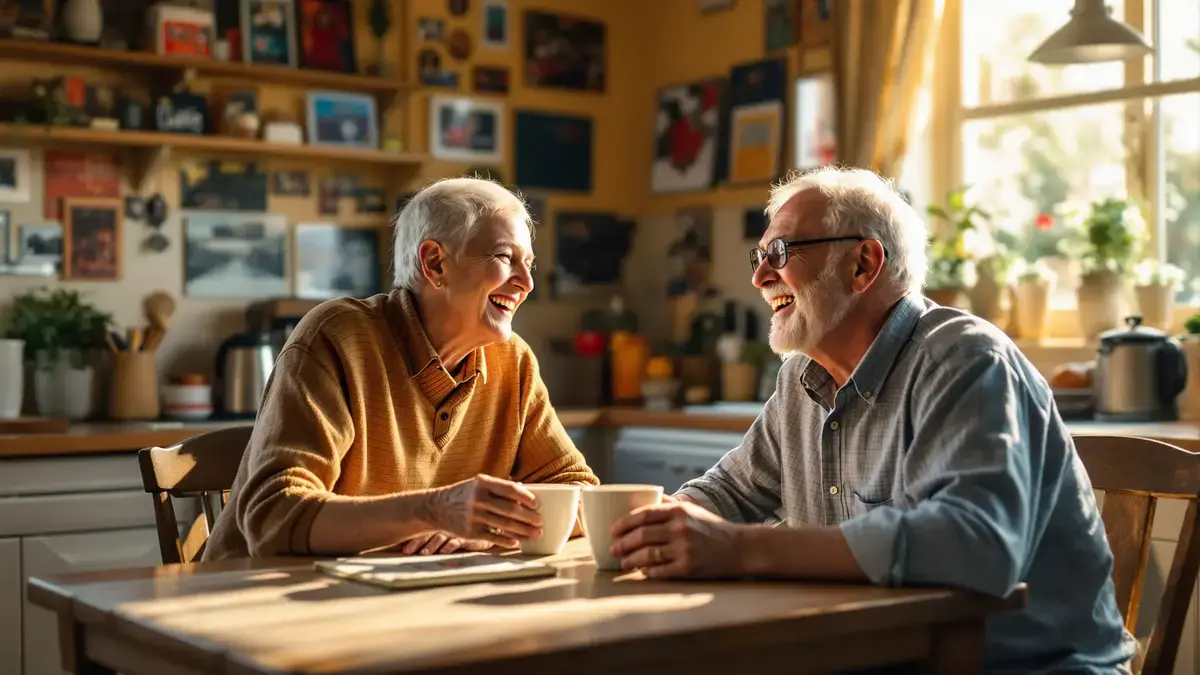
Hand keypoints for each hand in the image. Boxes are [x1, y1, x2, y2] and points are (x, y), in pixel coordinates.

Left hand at [397, 531, 494, 554]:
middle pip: (429, 534)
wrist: (490, 525)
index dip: (413, 539)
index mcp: (440, 523)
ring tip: (422, 555)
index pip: (423, 530)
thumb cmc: (468, 528)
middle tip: (406, 552)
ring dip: (431, 546)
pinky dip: (449, 546)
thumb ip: (438, 535)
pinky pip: (457, 541)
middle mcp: (447, 525)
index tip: (402, 549)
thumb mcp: (452, 530)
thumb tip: (418, 548)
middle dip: (417, 543)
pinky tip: (442, 552)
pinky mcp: (469, 535)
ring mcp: (457, 530)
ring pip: (441, 537)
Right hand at [427, 474, 542, 547]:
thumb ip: (499, 489)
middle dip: (529, 518)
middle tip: (540, 522)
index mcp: (483, 483)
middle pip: (510, 510)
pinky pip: (493, 537)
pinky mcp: (470, 532)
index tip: (537, 505)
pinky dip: (507, 541)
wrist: (436, 507)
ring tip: (535, 534)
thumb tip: (527, 497)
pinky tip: (516, 542)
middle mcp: (478, 498)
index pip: (511, 489)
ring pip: (504, 525)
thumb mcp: (478, 484)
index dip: (527, 497)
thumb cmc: (465, 494)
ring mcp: (473, 516)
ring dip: (523, 531)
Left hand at [608, 501, 741, 578]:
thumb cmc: (712, 528)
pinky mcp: (687, 568)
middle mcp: (680, 529)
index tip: (612, 530)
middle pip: (641, 536)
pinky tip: (642, 571)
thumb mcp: (692, 510)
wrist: (739, 548)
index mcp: (679, 512)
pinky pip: (659, 571)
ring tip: (623, 563)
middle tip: (613, 549)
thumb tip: (644, 500)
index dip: (624, 523)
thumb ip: (669, 505)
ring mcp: (683, 549)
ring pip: (647, 555)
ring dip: (630, 560)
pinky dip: (647, 572)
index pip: (643, 514)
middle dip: (622, 543)